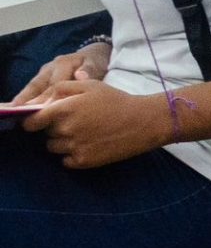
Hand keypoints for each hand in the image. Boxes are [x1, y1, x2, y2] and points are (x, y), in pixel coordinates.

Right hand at [9, 43, 110, 105]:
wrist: (91, 54)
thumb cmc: (94, 62)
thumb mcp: (96, 64)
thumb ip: (89, 70)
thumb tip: (81, 76)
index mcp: (64, 63)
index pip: (57, 83)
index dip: (53, 97)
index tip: (49, 110)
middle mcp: (51, 66)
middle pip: (41, 85)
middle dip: (35, 100)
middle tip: (29, 114)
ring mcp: (45, 71)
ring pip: (34, 86)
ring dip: (25, 98)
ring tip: (17, 110)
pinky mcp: (43, 76)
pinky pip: (33, 87)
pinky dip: (26, 97)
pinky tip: (21, 107)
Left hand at [23, 81, 170, 168]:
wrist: (144, 122)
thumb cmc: (116, 100)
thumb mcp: (89, 85)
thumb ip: (59, 89)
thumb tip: (35, 104)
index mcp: (63, 109)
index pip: (31, 121)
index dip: (32, 121)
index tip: (39, 121)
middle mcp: (65, 130)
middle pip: (45, 134)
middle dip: (55, 128)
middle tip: (77, 121)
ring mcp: (74, 147)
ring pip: (54, 148)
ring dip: (63, 142)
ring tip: (84, 133)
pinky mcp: (84, 162)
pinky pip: (66, 161)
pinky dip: (73, 155)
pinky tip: (89, 145)